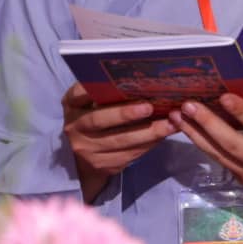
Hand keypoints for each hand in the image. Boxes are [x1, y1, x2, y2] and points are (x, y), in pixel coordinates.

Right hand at [62, 84, 173, 202]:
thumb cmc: (96, 119)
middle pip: (99, 119)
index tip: (115, 81)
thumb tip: (142, 79)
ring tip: (170, 123)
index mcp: (72, 106)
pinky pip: (129, 154)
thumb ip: (106, 92)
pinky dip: (149, 144)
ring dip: (148, 131)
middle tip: (149, 107)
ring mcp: (87, 149)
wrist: (84, 160)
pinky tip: (164, 135)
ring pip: (120, 140)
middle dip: (125, 114)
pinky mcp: (102, 164)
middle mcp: (75, 127)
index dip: (94, 87)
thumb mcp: (91, 104)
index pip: (78, 94)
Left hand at [170, 95, 242, 210]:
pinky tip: (189, 129)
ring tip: (177, 116)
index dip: (241, 112)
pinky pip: (220, 160)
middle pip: (232, 143)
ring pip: (219, 154)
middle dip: (207, 124)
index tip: (222, 96)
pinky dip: (203, 144)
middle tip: (187, 105)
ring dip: (195, 135)